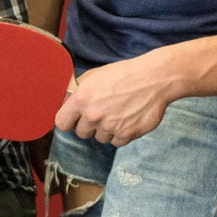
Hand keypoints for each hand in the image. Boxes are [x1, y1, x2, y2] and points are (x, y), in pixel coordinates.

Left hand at [55, 54, 169, 146]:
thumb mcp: (95, 75)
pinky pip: (116, 142)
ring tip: (118, 113)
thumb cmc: (125, 74)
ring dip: (107, 129)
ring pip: (100, 138)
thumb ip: (80, 92)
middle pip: (81, 133)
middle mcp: (93, 115)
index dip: (69, 121)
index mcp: (81, 99)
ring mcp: (109, 127)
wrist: (154, 78)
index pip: (62, 123)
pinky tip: (128, 118)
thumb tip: (69, 103)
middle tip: (103, 113)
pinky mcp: (125, 135)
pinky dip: (121, 133)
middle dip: (89, 125)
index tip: (75, 120)